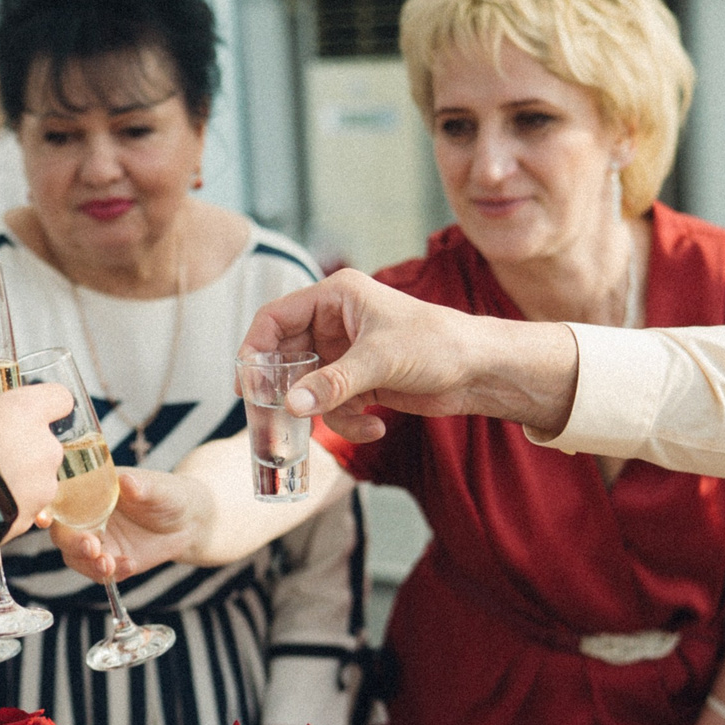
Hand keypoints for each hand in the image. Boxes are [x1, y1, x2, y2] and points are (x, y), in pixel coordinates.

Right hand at [0, 385, 70, 540]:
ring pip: (36, 478)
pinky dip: (9, 506)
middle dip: (22, 450)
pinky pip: (24, 506)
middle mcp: (45, 446)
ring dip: (17, 481)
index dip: (47, 405)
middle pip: (43, 444)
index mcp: (26, 412)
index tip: (34, 411)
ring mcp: (44, 484)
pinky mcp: (34, 515)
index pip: (58, 398)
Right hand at [49, 466, 214, 580]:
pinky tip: (128, 566)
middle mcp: (86, 516)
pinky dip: (110, 573)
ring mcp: (96, 540)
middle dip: (72, 543)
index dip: (46, 507)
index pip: (60, 497)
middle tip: (91, 548)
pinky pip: (98, 572)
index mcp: (89, 489)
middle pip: (62, 532)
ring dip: (88, 564)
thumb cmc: (170, 494)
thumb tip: (127, 481)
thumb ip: (141, 487)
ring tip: (109, 566)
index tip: (45, 519)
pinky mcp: (109, 561)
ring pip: (75, 556)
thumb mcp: (159, 488)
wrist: (189, 522)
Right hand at [243, 269, 578, 442]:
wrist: (479, 371)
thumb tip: (291, 405)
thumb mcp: (381, 361)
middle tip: (279, 420)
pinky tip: (377, 427)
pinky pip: (333, 406)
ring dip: (327, 413)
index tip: (245, 384)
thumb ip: (333, 383)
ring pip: (309, 388)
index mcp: (336, 296)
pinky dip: (349, 422)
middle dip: (289, 391)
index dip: (254, 348)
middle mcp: (336, 322)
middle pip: (287, 357)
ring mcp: (346, 354)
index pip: (276, 317)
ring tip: (355, 424)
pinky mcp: (360, 381)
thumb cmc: (437, 344)